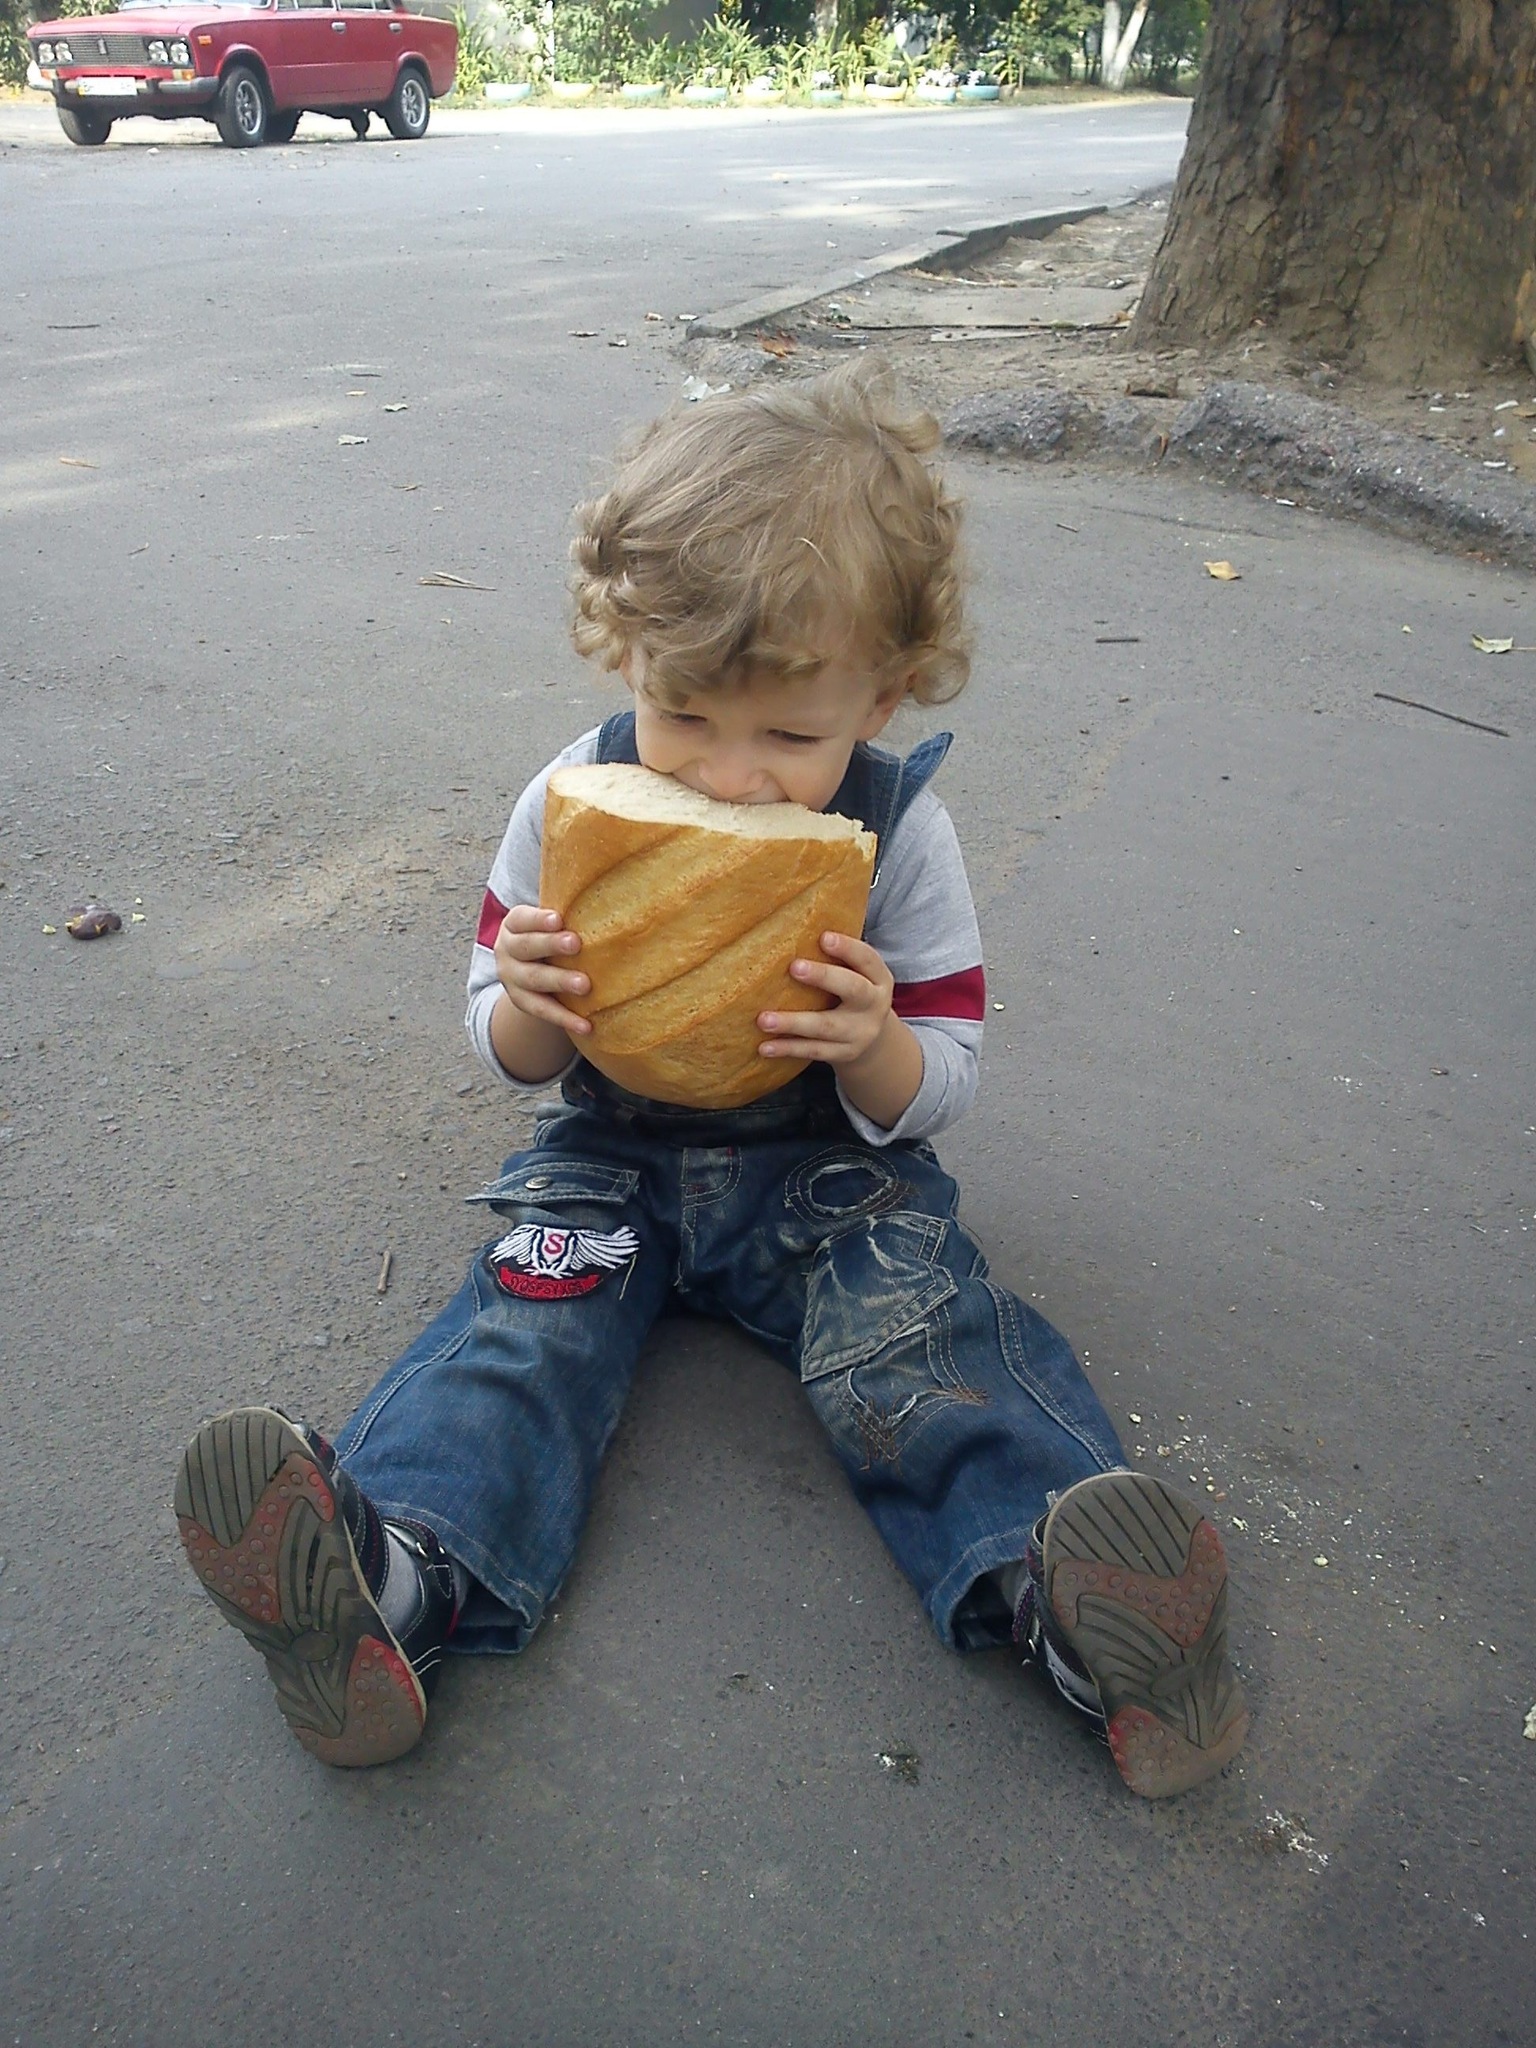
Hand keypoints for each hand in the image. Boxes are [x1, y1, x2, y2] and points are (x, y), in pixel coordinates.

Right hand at [493, 904, 591, 1037]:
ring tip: (584, 985)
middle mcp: (506, 950)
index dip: (539, 920)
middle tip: (576, 943)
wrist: (529, 966)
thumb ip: (570, 912)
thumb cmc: (550, 935)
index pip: (523, 919)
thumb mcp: (550, 921)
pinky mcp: (521, 1001)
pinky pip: (542, 1010)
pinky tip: (586, 1025)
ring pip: (533, 979)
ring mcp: (511, 978)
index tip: (559, 919)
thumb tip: (612, 896)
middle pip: (526, 947)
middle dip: (550, 945)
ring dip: (559, 981)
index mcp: (514, 925)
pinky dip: (564, 1018)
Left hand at [757, 931, 893, 1068]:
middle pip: (853, 990)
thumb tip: (791, 923)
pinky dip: (788, 1048)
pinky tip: (764, 1047)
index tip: (823, 937)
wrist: (874, 1039)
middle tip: (794, 967)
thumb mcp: (856, 974)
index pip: (867, 959)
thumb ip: (836, 956)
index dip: (848, 948)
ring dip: (793, 1023)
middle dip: (824, 977)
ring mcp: (860, 1033)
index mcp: (879, 978)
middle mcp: (874, 1005)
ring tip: (763, 1019)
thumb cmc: (852, 992)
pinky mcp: (844, 1054)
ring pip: (826, 1027)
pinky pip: (814, 1051)